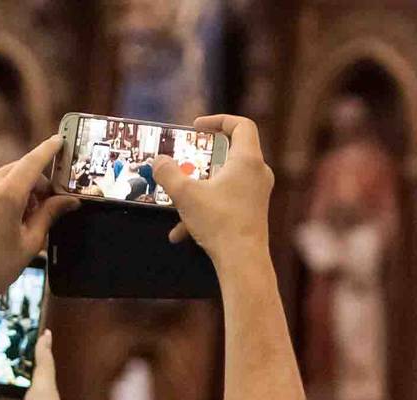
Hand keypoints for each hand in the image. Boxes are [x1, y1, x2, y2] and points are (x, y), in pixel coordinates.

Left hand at [0, 136, 79, 301]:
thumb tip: (69, 201)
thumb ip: (50, 214)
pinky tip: (1, 223)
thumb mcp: (30, 242)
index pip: (33, 162)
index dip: (48, 150)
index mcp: (7, 195)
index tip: (59, 141)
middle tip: (47, 204)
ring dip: (16, 190)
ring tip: (22, 221)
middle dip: (35, 181)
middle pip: (17, 170)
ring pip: (0, 179)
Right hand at [153, 114, 273, 267]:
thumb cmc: (220, 223)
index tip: (197, 128)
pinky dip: (205, 210)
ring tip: (177, 201)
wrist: (242, 261)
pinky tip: (181, 232)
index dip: (219, 120)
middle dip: (202, 158)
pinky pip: (225, 202)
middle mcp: (257, 174)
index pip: (241, 125)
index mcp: (248, 160)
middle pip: (230, 152)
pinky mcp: (252, 212)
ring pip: (224, 181)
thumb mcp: (185, 194)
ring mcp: (256, 194)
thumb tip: (159, 161)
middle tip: (185, 160)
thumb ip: (168, 173)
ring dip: (199, 189)